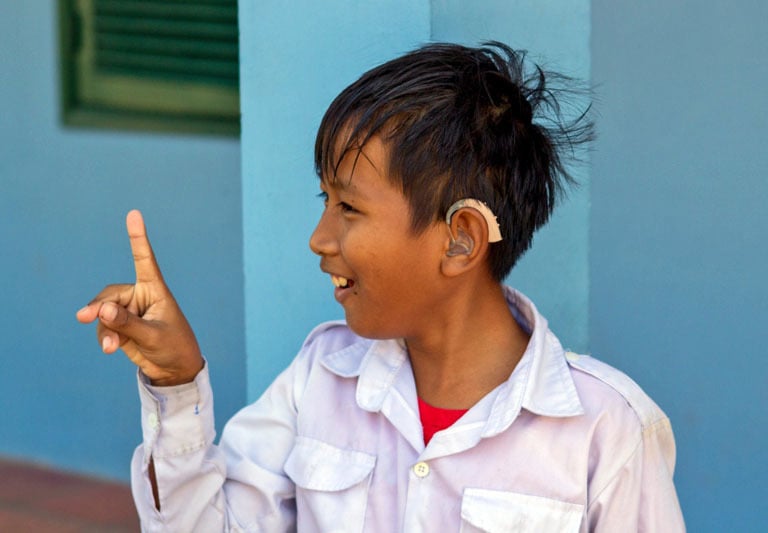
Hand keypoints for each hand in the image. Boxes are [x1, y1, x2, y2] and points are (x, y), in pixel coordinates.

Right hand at [76, 210, 203, 385]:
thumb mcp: (153, 335)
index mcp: (155, 290)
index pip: (145, 260)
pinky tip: (110, 348)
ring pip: (103, 312)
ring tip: (110, 347)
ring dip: (103, 327)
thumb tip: (103, 310)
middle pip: (110, 294)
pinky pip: (103, 326)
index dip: (138, 238)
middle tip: (85, 317)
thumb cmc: (173, 347)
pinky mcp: (121, 326)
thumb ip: (128, 323)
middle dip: (99, 307)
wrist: (173, 370)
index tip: (134, 214)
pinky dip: (104, 336)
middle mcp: (140, 296)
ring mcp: (129, 311)